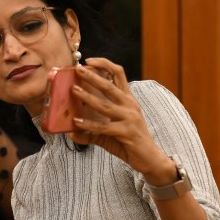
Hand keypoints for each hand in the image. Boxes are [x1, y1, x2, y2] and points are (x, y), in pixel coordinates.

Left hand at [68, 57, 169, 176]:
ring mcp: (130, 118)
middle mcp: (130, 105)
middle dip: (92, 76)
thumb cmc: (128, 142)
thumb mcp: (109, 132)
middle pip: (110, 85)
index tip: (89, 61)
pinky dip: (89, 124)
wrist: (150, 159)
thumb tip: (69, 132)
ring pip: (105, 105)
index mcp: (127, 99)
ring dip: (87, 97)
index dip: (104, 64)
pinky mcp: (127, 132)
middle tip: (77, 70)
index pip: (118, 74)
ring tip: (73, 90)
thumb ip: (91, 130)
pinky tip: (76, 122)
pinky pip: (104, 127)